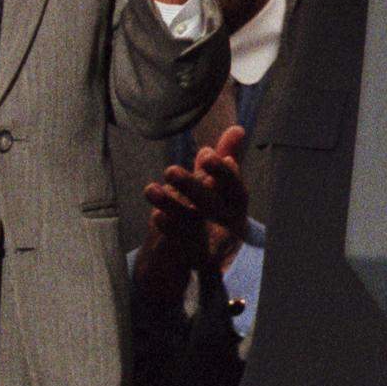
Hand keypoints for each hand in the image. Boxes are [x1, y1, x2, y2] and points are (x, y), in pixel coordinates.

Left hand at [132, 125, 248, 312]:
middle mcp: (227, 222)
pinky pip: (180, 242)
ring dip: (171, 205)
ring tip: (150, 189)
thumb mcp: (220, 185)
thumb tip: (236, 129)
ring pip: (190, 222)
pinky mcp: (193, 256)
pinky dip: (168, 228)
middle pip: (211, 205)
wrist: (208, 253)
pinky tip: (156, 215)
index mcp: (236, 203)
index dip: (225, 174)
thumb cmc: (215, 210)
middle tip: (170, 170)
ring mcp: (211, 241)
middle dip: (192, 187)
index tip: (211, 157)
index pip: (235, 188)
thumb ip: (225, 158)